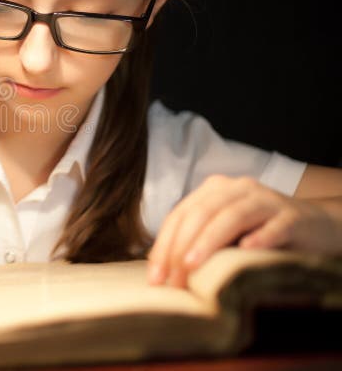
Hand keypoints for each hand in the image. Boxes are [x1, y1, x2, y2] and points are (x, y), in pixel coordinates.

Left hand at [146, 174, 338, 287]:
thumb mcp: (225, 236)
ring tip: (193, 265)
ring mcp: (266, 200)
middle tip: (173, 280)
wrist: (315, 227)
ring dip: (209, 241)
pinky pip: (274, 226)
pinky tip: (248, 250)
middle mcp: (236, 189)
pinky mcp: (293, 216)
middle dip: (181, 248)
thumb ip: (197, 243)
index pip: (180, 216)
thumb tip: (163, 274)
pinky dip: (260, 238)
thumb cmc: (259, 235)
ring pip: (231, 216)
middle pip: (200, 214)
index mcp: (213, 191)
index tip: (154, 278)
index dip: (164, 245)